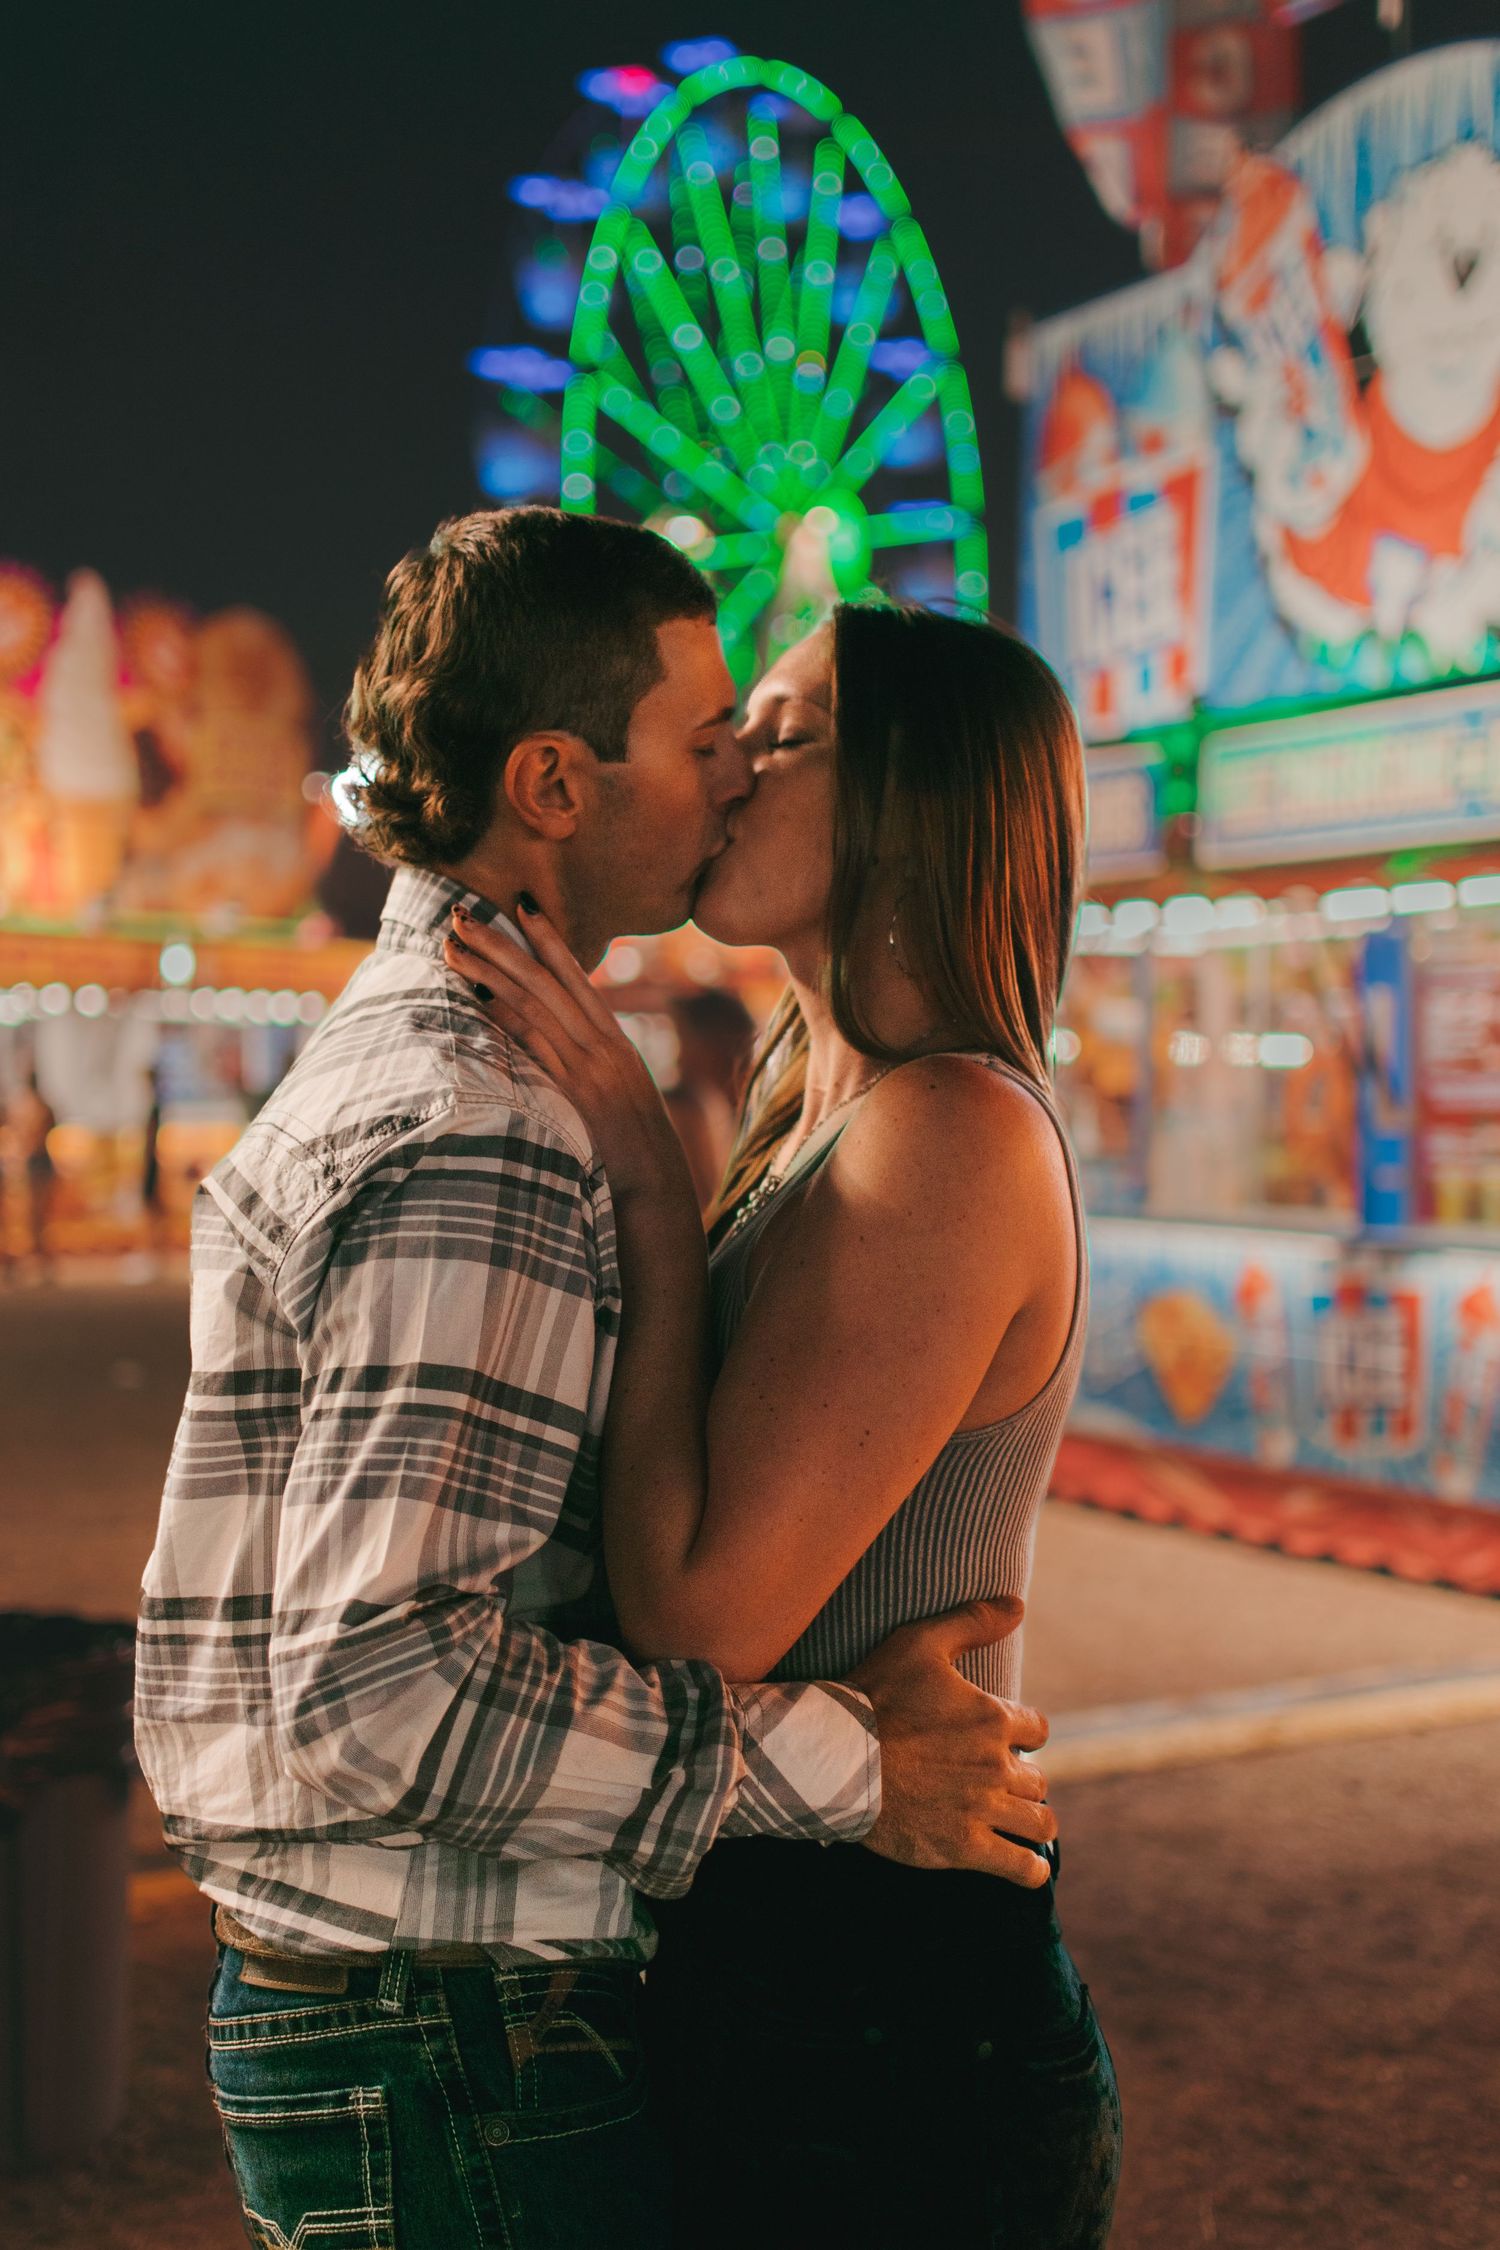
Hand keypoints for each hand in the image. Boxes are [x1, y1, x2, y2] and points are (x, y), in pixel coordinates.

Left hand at [443, 905, 684, 1200]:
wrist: (657, 1185)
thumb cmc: (632, 1149)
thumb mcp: (620, 1096)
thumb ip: (592, 1066)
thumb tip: (562, 1050)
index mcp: (614, 1041)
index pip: (577, 976)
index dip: (548, 938)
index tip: (520, 904)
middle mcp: (603, 1044)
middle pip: (545, 979)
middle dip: (501, 943)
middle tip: (462, 914)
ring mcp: (589, 1065)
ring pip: (532, 1004)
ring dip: (488, 972)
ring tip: (451, 948)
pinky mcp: (575, 1091)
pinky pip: (535, 1045)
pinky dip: (505, 1018)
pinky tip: (477, 998)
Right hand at [846, 1598, 1055, 1887]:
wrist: (833, 1757)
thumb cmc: (874, 1696)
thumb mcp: (920, 1643)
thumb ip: (972, 1621)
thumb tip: (1017, 1605)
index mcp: (994, 1719)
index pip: (1038, 1730)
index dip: (1022, 1733)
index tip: (1001, 1739)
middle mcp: (997, 1767)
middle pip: (1037, 1779)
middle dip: (1020, 1779)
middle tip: (992, 1780)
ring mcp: (982, 1810)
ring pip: (1039, 1823)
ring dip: (1032, 1820)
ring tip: (1016, 1820)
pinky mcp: (963, 1849)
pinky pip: (1021, 1867)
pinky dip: (1030, 1870)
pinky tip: (1026, 1866)